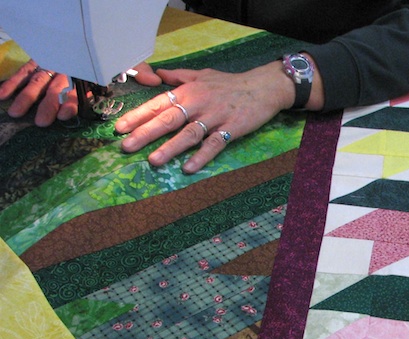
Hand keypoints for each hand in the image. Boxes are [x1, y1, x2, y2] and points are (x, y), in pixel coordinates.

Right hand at [0, 60, 161, 125]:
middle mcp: (68, 69)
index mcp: (88, 72)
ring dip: (27, 96)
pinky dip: (13, 83)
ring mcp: (52, 66)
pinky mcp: (39, 63)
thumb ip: (138, 70)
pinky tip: (4, 96)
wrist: (95, 32)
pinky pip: (24, 71)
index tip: (65, 115)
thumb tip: (154, 80)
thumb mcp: (126, 61)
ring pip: (37, 80)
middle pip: (55, 87)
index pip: (78, 89)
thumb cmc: (112, 54)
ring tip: (18, 113)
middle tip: (42, 122)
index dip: (71, 102)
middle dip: (47, 104)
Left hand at [114, 61, 299, 173]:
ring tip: (153, 160)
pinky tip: (188, 168)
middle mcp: (198, 103)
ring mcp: (214, 117)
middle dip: (146, 133)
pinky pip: (214, 144)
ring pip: (188, 133)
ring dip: (170, 148)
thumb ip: (179, 77)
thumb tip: (157, 74)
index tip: (119, 128)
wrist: (263, 87)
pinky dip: (201, 156)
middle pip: (168, 119)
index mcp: (188, 91)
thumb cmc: (230, 84)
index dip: (138, 116)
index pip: (157, 104)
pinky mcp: (231, 129)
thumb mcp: (203, 75)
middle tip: (126, 146)